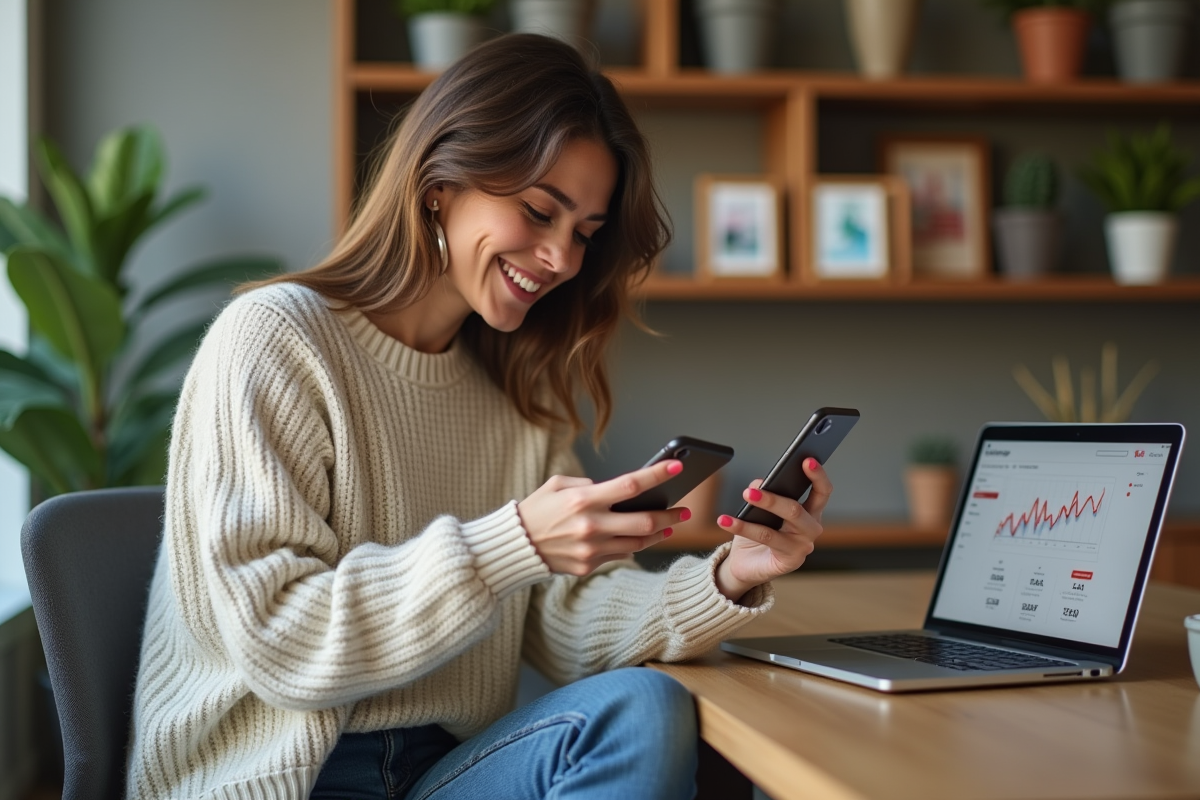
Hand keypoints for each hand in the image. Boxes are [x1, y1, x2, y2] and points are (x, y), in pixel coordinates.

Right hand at [517, 460, 691, 576]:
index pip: (629, 485)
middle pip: (644, 521)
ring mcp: (591, 549)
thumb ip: (588, 484)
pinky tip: (642, 538)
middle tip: (685, 510)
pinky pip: (620, 554)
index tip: (675, 467)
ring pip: (638, 542)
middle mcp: (591, 525)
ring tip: (670, 525)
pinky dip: (634, 545)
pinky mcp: (588, 566)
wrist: (516, 545)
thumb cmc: (537, 509)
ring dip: (659, 534)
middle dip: (670, 515)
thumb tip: (615, 491)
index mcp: (583, 499)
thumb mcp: (557, 485)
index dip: (655, 475)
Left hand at [713, 458, 832, 602]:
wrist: (747, 563)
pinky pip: (766, 538)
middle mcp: (810, 529)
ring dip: (763, 506)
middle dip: (775, 497)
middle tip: (753, 489)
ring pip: (783, 522)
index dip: (817, 475)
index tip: (807, 460)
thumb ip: (763, 492)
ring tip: (745, 495)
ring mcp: (802, 546)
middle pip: (797, 509)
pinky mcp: (790, 560)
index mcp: (810, 512)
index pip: (822, 491)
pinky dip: (743, 527)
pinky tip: (725, 520)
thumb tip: (759, 484)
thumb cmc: (758, 531)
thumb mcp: (759, 508)